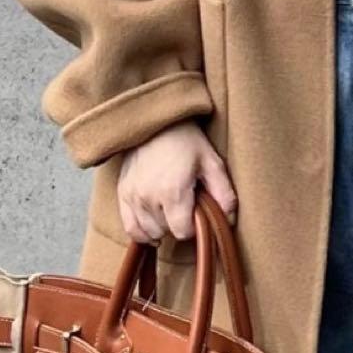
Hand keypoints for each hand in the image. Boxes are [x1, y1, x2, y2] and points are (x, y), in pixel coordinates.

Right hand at [117, 119, 237, 244]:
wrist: (157, 119)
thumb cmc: (186, 139)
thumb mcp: (212, 162)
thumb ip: (223, 192)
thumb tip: (230, 219)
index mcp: (172, 191)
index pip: (182, 232)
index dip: (194, 227)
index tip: (198, 213)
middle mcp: (149, 197)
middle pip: (166, 232)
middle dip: (178, 224)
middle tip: (185, 205)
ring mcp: (132, 196)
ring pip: (148, 232)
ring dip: (161, 227)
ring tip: (170, 209)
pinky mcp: (122, 192)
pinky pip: (129, 227)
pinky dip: (142, 231)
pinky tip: (153, 223)